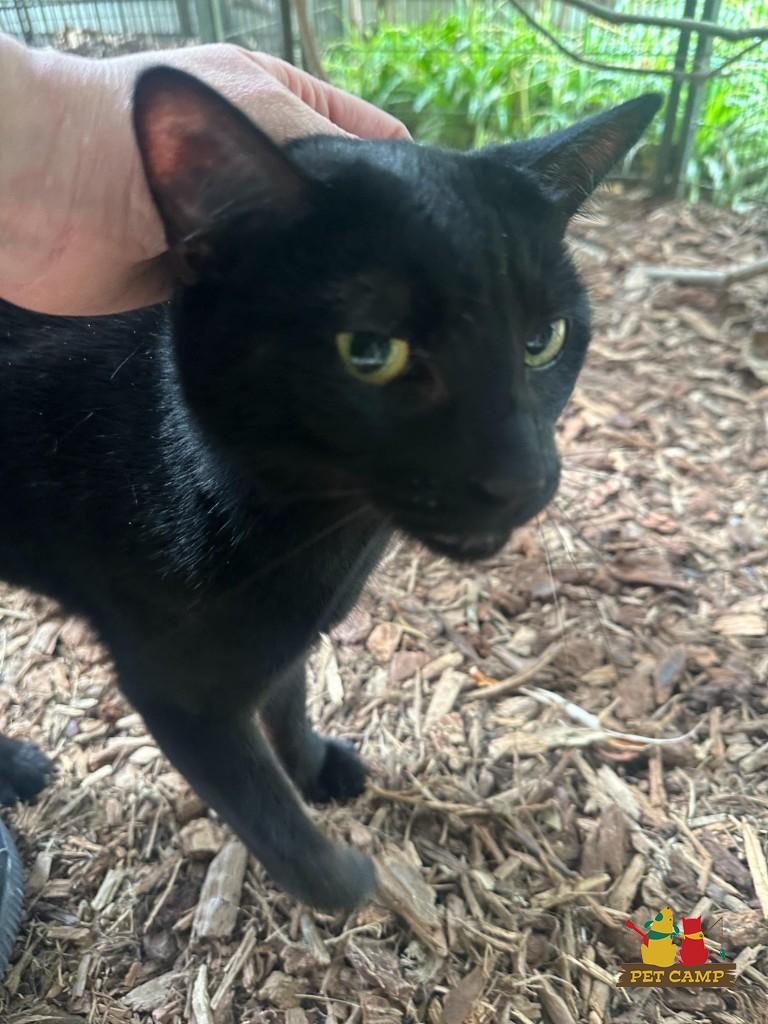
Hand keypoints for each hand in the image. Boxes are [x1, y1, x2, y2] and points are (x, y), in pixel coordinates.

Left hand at [0, 38, 407, 315]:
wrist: (31, 192)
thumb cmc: (138, 130)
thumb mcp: (256, 118)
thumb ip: (330, 151)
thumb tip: (395, 205)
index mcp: (282, 114)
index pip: (368, 145)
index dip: (402, 185)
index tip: (433, 238)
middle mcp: (264, 176)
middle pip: (335, 216)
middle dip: (365, 250)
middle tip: (413, 302)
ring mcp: (236, 233)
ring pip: (300, 267)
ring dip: (323, 293)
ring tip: (374, 332)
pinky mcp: (206, 287)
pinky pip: (258, 306)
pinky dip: (280, 322)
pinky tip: (318, 343)